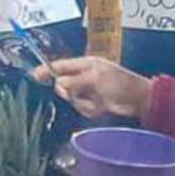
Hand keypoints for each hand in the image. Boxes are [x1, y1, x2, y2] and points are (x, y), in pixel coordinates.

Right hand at [34, 57, 153, 120]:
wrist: (139, 100)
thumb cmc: (121, 84)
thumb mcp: (95, 78)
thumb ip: (74, 81)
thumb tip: (58, 85)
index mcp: (85, 65)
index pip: (60, 66)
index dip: (47, 70)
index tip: (35, 76)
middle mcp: (85, 76)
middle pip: (63, 85)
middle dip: (70, 93)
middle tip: (76, 94)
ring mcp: (90, 91)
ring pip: (73, 99)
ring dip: (84, 103)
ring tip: (98, 102)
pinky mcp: (94, 104)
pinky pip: (83, 108)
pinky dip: (91, 110)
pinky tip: (102, 108)